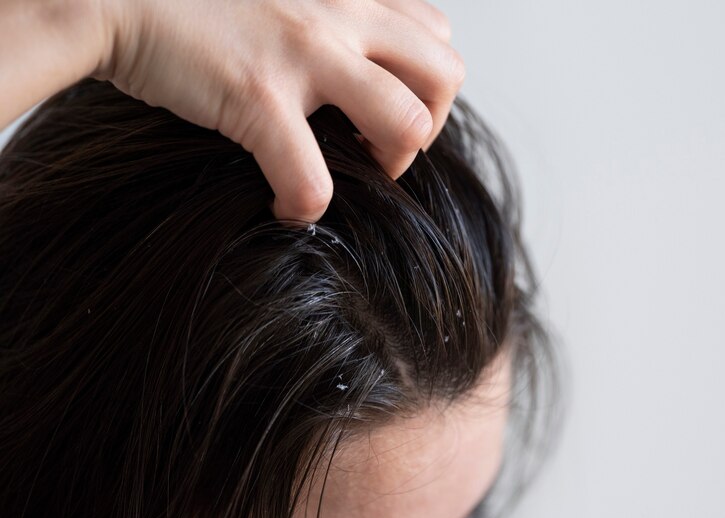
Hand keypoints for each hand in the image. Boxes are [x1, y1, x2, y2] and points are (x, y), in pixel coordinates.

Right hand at [93, 0, 465, 223]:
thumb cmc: (197, 1)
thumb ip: (328, 17)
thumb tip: (356, 67)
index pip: (436, 37)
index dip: (425, 87)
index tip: (386, 111)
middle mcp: (340, 13)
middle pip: (445, 76)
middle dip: (427, 127)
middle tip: (380, 148)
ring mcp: (304, 54)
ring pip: (409, 123)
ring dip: (389, 165)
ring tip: (349, 173)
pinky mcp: (257, 95)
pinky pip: (311, 178)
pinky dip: (304, 208)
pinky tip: (283, 208)